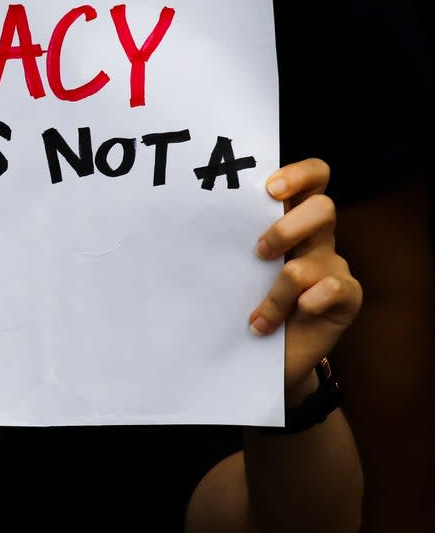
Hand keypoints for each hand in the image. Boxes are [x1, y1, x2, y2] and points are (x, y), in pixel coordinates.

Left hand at [249, 159, 361, 398]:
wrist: (257, 358)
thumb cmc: (238, 301)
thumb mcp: (232, 266)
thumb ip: (226, 239)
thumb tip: (187, 215)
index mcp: (290, 219)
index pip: (314, 177)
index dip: (299, 175)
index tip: (270, 189)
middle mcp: (315, 238)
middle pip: (323, 208)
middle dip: (287, 228)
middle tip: (258, 252)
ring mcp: (332, 267)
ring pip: (315, 258)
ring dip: (279, 288)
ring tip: (256, 313)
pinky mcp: (346, 298)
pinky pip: (335, 289)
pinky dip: (304, 304)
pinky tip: (274, 324)